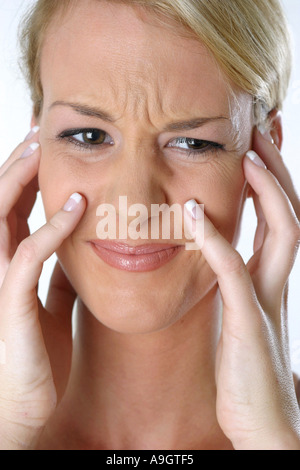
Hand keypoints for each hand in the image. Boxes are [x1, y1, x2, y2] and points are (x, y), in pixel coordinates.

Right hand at [0, 130, 85, 448]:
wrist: (25, 405)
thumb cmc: (37, 354)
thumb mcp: (51, 304)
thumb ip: (58, 275)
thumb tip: (79, 249)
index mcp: (7, 263)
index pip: (13, 207)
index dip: (26, 175)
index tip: (48, 148)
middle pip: (0, 201)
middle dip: (18, 164)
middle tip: (41, 132)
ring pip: (2, 216)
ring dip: (22, 180)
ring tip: (44, 149)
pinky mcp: (10, 303)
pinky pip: (28, 255)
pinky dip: (53, 228)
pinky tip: (78, 206)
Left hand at [184, 128, 299, 449]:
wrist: (260, 419)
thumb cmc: (242, 366)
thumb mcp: (237, 312)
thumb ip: (231, 281)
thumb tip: (212, 252)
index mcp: (269, 276)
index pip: (277, 215)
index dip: (269, 179)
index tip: (255, 144)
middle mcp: (276, 280)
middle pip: (290, 211)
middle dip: (278, 170)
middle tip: (263, 129)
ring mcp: (268, 299)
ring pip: (282, 232)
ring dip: (266, 192)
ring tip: (247, 154)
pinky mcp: (248, 323)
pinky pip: (236, 274)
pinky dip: (218, 243)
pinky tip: (197, 215)